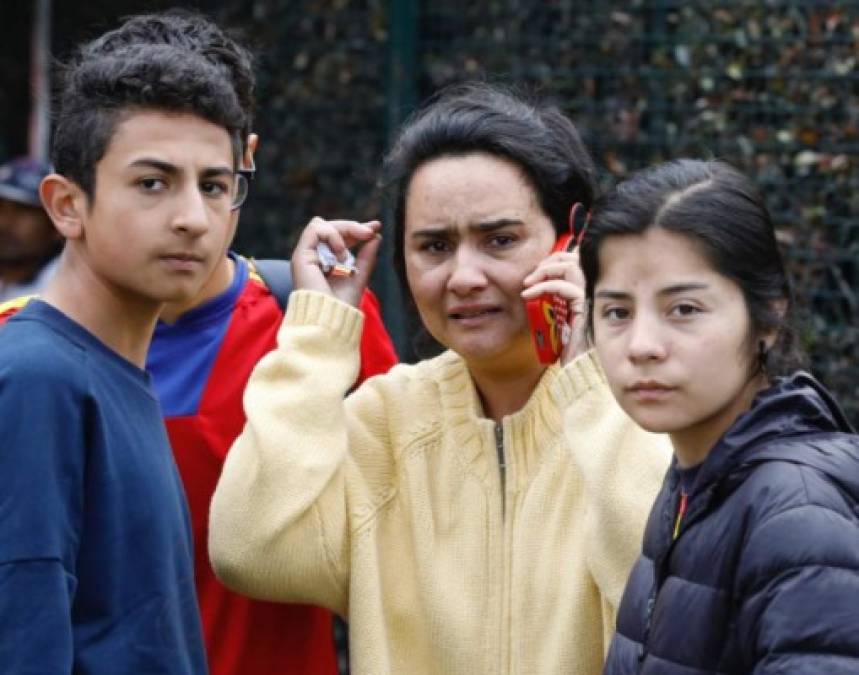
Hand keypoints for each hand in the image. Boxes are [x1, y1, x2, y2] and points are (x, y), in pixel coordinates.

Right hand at [291, 217, 381, 306]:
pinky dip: (331, 235)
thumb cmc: (342, 305)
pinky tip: (341, 252)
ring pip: (320, 224)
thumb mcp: (359, 275)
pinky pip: (315, 230)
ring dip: (341, 232)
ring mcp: (305, 255)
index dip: (356, 228)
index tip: (376, 226)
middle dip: (352, 226)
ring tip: (347, 255)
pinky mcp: (301, 256)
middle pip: (329, 226)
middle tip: (369, 233)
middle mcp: (313, 256)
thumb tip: (376, 236)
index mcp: (324, 260)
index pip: (338, 235)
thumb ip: (366, 256)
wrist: (330, 319)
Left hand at [521, 248, 587, 364]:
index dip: (553, 262)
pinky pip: (562, 286)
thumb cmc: (571, 347)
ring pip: (570, 266)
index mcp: (585, 290)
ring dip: (545, 270)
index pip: (573, 263)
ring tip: (528, 283)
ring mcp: (590, 295)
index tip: (534, 276)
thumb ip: (552, 305)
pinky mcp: (584, 304)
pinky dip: (542, 286)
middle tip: (531, 277)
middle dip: (549, 261)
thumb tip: (531, 295)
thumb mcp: (558, 320)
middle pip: (573, 257)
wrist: (582, 365)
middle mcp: (590, 289)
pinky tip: (528, 294)